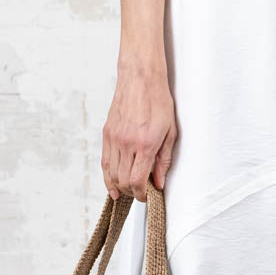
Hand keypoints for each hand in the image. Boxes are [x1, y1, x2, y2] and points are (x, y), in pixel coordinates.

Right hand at [101, 61, 176, 202]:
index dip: (141, 194)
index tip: (147, 196)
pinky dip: (108, 175)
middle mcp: (126, 143)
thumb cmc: (158, 101)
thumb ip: (164, 160)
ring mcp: (113, 138)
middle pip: (122, 180)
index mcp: (144, 144)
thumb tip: (159, 182)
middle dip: (131, 192)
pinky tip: (113, 183)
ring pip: (111, 173)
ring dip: (119, 186)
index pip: (137, 180)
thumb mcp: (170, 132)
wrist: (140, 78)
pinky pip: (105, 161)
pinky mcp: (106, 133)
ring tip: (127, 191)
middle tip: (140, 194)